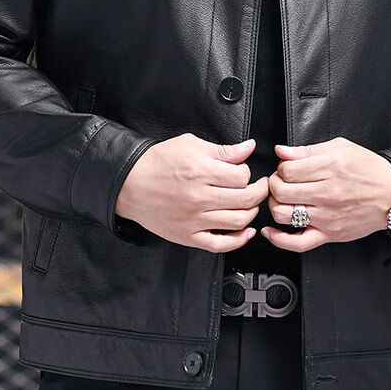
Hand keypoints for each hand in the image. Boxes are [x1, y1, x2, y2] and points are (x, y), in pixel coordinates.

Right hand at [114, 134, 269, 251]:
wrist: (130, 184)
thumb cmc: (158, 163)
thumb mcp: (190, 145)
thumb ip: (223, 149)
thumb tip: (248, 147)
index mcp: (201, 171)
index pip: (242, 176)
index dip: (248, 172)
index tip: (244, 172)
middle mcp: (199, 197)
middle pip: (245, 199)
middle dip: (259, 191)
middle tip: (260, 186)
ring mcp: (194, 220)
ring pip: (238, 221)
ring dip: (252, 212)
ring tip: (250, 204)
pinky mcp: (188, 236)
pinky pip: (220, 244)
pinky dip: (238, 240)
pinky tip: (245, 232)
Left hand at [260, 137, 390, 252]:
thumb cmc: (369, 170)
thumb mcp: (341, 148)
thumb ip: (308, 150)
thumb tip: (283, 151)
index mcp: (329, 168)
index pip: (287, 169)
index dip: (281, 167)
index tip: (286, 168)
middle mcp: (327, 193)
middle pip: (281, 190)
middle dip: (274, 183)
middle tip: (280, 181)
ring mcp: (326, 216)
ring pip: (283, 213)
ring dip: (274, 204)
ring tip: (280, 199)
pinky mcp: (329, 234)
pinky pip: (298, 243)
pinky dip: (278, 239)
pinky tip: (270, 231)